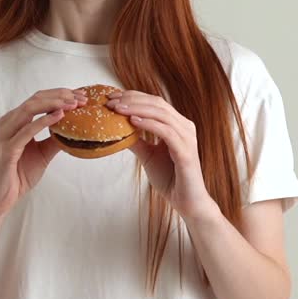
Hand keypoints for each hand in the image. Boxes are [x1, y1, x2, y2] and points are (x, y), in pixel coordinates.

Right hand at [0, 88, 86, 216]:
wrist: (2, 196)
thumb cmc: (19, 174)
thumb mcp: (44, 153)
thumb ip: (55, 139)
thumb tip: (74, 130)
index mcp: (16, 121)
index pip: (39, 99)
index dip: (60, 94)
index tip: (80, 95)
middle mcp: (9, 123)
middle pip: (36, 99)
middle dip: (60, 96)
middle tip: (80, 97)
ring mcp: (6, 134)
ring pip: (30, 109)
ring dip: (53, 104)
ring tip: (72, 104)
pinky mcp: (7, 148)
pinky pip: (26, 130)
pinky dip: (43, 121)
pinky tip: (59, 116)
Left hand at [106, 89, 214, 218]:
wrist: (186, 202)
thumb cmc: (170, 178)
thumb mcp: (148, 156)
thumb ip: (136, 141)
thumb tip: (117, 130)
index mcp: (177, 125)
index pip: (154, 102)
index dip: (133, 96)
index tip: (111, 97)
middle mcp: (184, 127)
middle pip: (157, 103)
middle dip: (132, 100)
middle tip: (110, 101)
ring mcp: (187, 138)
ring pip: (161, 114)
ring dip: (137, 109)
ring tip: (118, 109)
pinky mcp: (186, 151)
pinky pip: (166, 132)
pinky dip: (149, 124)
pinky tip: (133, 122)